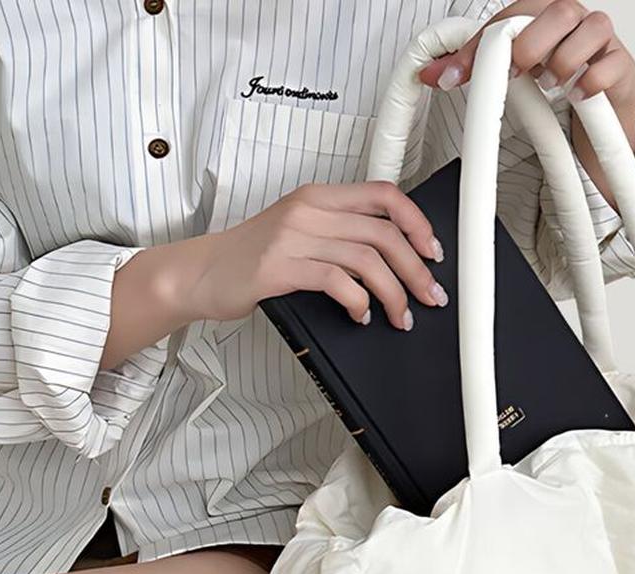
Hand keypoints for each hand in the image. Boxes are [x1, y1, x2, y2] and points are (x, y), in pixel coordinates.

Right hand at [192, 181, 448, 329]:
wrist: (200, 273)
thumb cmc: (252, 258)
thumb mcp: (300, 233)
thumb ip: (340, 236)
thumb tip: (394, 260)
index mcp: (318, 197)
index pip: (384, 195)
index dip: (417, 223)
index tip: (433, 252)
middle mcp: (309, 211)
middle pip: (384, 233)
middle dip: (416, 270)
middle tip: (430, 296)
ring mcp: (293, 237)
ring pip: (368, 259)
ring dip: (395, 294)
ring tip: (401, 316)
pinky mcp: (280, 267)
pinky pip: (337, 282)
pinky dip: (359, 302)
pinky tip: (361, 314)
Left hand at [419, 0, 634, 147]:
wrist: (599, 110)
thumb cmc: (555, 81)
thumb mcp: (512, 75)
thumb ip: (474, 72)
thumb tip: (430, 75)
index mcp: (543, 16)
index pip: (512, 15)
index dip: (484, 43)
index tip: (459, 75)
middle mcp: (574, 21)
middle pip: (558, 9)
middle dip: (533, 42)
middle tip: (518, 72)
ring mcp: (602, 41)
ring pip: (592, 27)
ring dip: (565, 60)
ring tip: (550, 85)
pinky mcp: (622, 66)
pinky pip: (612, 63)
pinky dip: (593, 80)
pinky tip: (577, 95)